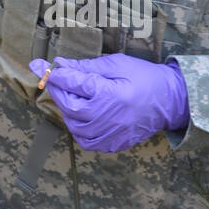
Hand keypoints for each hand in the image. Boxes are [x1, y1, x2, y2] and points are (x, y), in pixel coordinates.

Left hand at [29, 53, 188, 152]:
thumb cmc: (145, 77)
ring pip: (74, 126)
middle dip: (57, 91)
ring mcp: (112, 133)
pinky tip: (81, 115)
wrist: (172, 100)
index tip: (36, 64)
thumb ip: (87, 67)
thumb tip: (61, 65)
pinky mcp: (115, 143)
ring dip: (67, 109)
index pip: (71, 83)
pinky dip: (78, 129)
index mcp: (109, 94)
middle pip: (69, 106)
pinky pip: (88, 141)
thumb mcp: (117, 64)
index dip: (51, 73)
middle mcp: (108, 117)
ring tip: (70, 96)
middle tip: (55, 79)